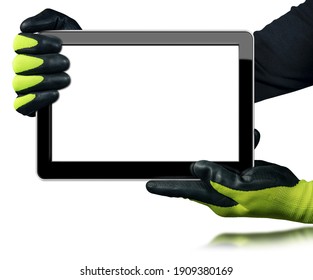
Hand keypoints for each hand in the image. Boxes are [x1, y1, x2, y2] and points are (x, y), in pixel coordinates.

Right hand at [12, 9, 80, 115]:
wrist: (94, 72)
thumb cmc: (78, 51)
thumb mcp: (68, 28)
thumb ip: (48, 19)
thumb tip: (26, 26)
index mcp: (30, 49)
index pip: (19, 43)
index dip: (37, 43)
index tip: (59, 45)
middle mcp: (24, 67)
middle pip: (20, 64)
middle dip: (45, 63)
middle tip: (66, 63)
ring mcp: (26, 86)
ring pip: (21, 84)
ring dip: (45, 80)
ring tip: (66, 79)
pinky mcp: (31, 104)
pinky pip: (21, 105)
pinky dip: (35, 100)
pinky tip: (54, 94)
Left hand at [146, 130, 312, 222]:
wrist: (293, 193)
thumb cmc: (273, 195)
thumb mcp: (244, 187)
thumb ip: (218, 178)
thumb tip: (196, 167)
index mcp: (218, 198)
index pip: (185, 191)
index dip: (166, 188)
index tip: (149, 185)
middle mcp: (219, 193)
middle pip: (192, 180)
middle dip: (179, 173)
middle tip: (161, 169)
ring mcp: (227, 185)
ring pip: (208, 169)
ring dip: (206, 159)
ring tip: (195, 152)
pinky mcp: (236, 176)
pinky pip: (225, 163)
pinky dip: (229, 154)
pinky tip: (235, 146)